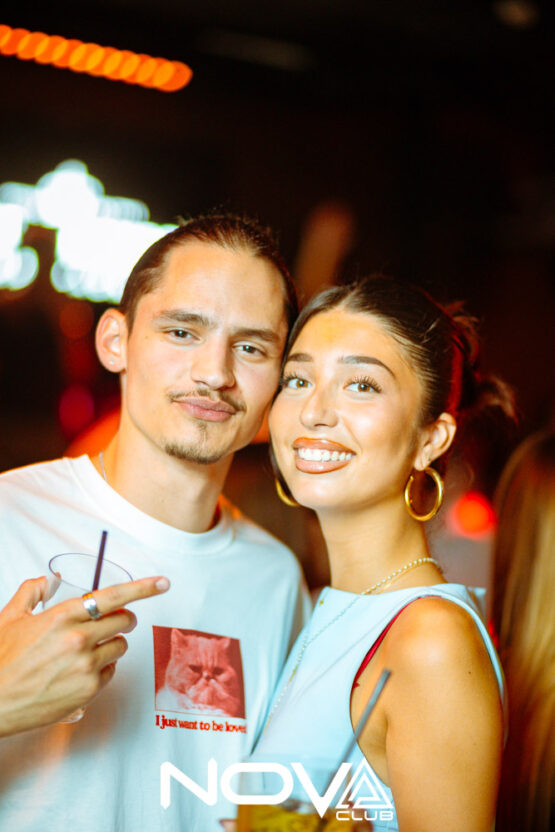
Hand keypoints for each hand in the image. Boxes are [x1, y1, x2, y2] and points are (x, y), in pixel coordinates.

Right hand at [0, 574, 169, 735]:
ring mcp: (86, 665)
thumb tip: (49, 580)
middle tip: (111, 622)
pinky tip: (80, 671)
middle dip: (122, 619)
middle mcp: (79, 638)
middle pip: (124, 620)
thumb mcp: (11, 617)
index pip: (113, 596)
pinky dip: (103, 668)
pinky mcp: (89, 689)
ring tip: (86, 650)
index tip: (163, 582)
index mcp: (63, 615)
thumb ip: (32, 592)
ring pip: (120, 645)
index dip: (143, 587)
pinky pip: (112, 671)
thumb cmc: (1, 660)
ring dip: (111, 643)